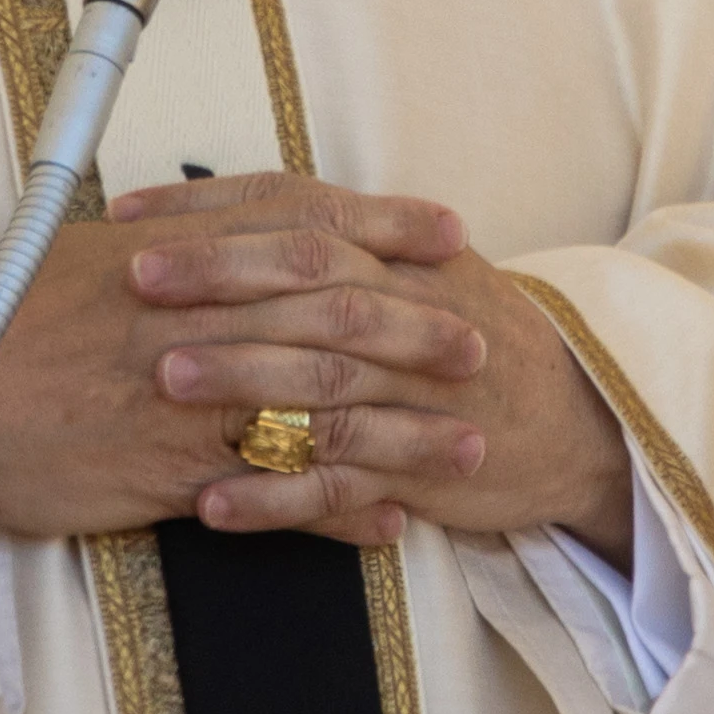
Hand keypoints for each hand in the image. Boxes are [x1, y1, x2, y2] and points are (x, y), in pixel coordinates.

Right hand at [0, 180, 478, 543]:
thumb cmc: (11, 322)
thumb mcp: (94, 254)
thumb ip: (179, 242)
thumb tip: (240, 223)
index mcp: (179, 254)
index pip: (302, 224)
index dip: (384, 225)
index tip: (449, 232)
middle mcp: (195, 317)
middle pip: (329, 314)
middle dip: (415, 329)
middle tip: (479, 343)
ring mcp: (188, 396)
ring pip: (318, 409)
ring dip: (404, 432)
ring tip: (468, 447)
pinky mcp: (169, 469)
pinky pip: (272, 492)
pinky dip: (337, 510)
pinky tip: (390, 521)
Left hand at [114, 174, 638, 562]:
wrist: (581, 425)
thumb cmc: (474, 343)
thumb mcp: (421, 276)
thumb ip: (336, 249)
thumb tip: (220, 218)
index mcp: (401, 255)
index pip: (301, 210)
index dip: (215, 209)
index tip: (132, 215)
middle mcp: (412, 310)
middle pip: (313, 279)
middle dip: (223, 275)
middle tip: (138, 279)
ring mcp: (419, 391)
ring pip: (326, 375)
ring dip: (243, 376)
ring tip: (162, 378)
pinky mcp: (424, 468)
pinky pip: (343, 483)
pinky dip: (277, 495)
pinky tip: (212, 505)